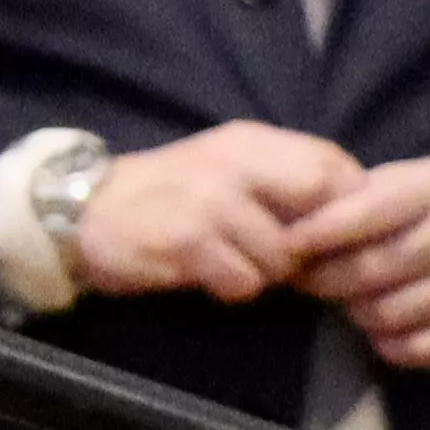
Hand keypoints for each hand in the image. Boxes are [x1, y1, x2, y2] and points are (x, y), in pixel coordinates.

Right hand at [62, 122, 365, 302]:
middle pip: (321, 196)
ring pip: (283, 254)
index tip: (334, 237)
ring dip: (267, 272)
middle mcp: (235, 161)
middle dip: (316, 240)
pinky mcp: (185, 240)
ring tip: (236, 265)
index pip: (336, 165)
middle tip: (297, 261)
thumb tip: (349, 214)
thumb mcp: (226, 169)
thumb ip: (281, 179)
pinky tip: (207, 277)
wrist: (80, 211)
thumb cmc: (166, 197)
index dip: (349, 206)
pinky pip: (243, 281)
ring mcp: (209, 199)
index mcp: (251, 141)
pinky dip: (232, 288)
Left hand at [280, 155, 429, 372]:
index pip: (363, 215)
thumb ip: (363, 197)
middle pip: (368, 271)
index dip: (315, 233)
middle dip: (321, 278)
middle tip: (300, 276)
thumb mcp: (418, 177)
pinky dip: (386, 342)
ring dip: (352, 310)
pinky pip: (415, 350)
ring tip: (343, 296)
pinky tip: (380, 323)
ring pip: (385, 314)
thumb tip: (294, 223)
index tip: (284, 243)